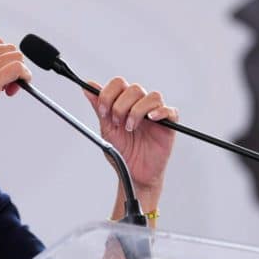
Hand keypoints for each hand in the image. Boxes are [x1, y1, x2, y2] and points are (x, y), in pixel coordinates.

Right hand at [0, 38, 30, 141]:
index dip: (4, 60)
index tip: (1, 77)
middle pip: (10, 49)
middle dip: (14, 65)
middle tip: (7, 86)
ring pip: (16, 57)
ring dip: (19, 72)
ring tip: (8, 90)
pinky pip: (18, 68)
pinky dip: (25, 76)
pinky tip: (17, 88)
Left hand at [84, 77, 177, 194]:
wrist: (132, 173)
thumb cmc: (122, 152)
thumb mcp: (106, 129)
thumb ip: (99, 107)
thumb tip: (88, 86)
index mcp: (125, 103)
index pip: (119, 84)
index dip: (109, 94)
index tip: (103, 111)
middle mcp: (141, 105)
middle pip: (135, 88)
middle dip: (121, 105)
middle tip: (116, 122)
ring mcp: (156, 114)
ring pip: (152, 97)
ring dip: (137, 111)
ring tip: (130, 127)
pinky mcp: (169, 125)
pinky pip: (169, 111)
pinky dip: (160, 112)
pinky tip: (151, 119)